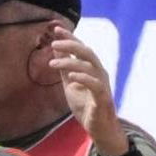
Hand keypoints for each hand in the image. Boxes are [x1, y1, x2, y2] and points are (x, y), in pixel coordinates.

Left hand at [48, 28, 128, 155]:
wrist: (98, 128)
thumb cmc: (85, 105)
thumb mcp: (70, 83)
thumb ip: (65, 66)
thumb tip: (56, 48)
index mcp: (91, 68)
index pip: (81, 48)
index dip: (70, 36)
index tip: (56, 27)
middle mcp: (99, 73)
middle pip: (87, 52)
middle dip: (71, 44)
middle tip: (53, 43)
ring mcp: (102, 84)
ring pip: (89, 66)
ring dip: (70, 62)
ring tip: (52, 63)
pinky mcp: (103, 98)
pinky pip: (95, 84)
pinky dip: (83, 78)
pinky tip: (71, 76)